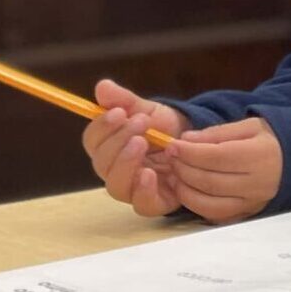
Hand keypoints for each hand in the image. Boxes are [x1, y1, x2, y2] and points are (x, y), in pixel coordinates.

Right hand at [83, 80, 189, 217]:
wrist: (198, 143)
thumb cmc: (167, 128)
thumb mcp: (149, 110)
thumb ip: (125, 101)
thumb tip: (102, 86)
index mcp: (110, 147)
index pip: (93, 141)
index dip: (101, 127)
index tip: (119, 112)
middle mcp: (117, 170)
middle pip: (102, 163)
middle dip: (118, 141)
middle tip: (140, 123)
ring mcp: (134, 189)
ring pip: (116, 186)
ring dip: (126, 163)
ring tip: (143, 143)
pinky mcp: (155, 202)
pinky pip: (141, 205)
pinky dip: (143, 190)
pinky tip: (150, 174)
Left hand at [165, 118, 283, 222]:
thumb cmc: (271, 139)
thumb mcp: (249, 126)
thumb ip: (217, 133)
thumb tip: (185, 141)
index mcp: (259, 156)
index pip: (215, 157)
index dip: (189, 152)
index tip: (172, 145)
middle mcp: (257, 184)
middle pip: (209, 181)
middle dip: (183, 169)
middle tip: (170, 158)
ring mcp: (252, 203)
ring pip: (209, 203)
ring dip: (185, 190)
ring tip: (175, 175)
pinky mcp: (247, 214)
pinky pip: (215, 215)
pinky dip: (196, 204)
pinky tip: (188, 190)